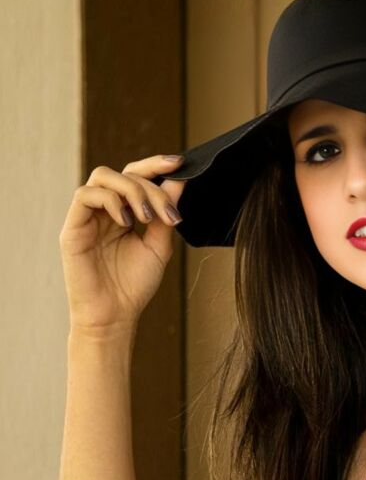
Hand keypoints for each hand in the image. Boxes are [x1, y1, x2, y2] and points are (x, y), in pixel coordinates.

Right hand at [59, 154, 186, 333]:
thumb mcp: (159, 246)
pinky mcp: (72, 227)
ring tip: (147, 217)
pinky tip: (126, 222)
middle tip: (167, 212)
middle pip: (123, 172)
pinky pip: (85, 195)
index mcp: (123, 213)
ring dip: (131, 190)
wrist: (114, 316)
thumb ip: (166, 213)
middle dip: (150, 185)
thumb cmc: (133, 286)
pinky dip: (110, 201)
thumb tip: (179, 180)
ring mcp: (86, 217)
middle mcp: (103, 211)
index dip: (155, 165)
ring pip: (103, 176)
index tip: (179, 163)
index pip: (135, 176)